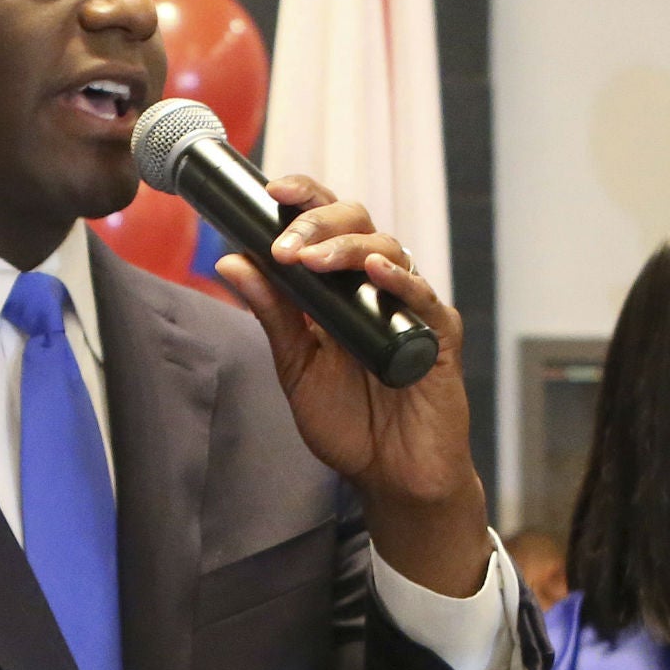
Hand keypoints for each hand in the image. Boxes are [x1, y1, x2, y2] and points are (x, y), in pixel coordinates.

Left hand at [214, 178, 488, 597]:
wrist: (391, 478)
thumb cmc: (350, 424)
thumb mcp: (297, 367)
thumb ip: (272, 314)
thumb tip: (231, 259)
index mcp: (342, 287)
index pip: (326, 224)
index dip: (305, 198)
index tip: (271, 191)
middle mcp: (377, 287)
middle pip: (358, 222)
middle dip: (318, 223)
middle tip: (287, 246)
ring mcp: (410, 307)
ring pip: (387, 250)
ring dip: (346, 249)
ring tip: (312, 262)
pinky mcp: (438, 335)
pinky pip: (422, 297)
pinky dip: (399, 280)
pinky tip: (374, 273)